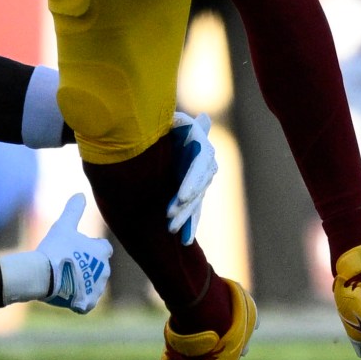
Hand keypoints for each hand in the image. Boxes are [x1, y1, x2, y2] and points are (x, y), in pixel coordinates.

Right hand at [34, 194, 111, 311]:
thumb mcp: (63, 225)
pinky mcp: (87, 303)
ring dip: (83, 282)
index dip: (91, 248)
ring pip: (93, 285)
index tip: (77, 249)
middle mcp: (105, 271)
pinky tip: (67, 294)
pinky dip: (78, 299)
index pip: (104, 249)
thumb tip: (80, 194)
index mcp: (102, 252)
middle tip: (68, 264)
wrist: (45, 275)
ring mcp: (97, 289)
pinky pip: (86, 302)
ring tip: (65, 278)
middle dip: (88, 266)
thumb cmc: (55, 248)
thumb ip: (74, 210)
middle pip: (99, 268)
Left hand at [165, 112, 217, 243]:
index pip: (200, 167)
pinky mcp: (191, 193)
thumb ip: (184, 125)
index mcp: (200, 147)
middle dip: (185, 205)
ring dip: (185, 218)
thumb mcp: (173, 120)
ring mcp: (199, 181)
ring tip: (172, 230)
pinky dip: (190, 225)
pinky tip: (185, 241)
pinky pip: (194, 210)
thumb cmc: (163, 123)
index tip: (181, 197)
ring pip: (195, 202)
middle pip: (198, 189)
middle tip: (169, 218)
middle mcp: (205, 165)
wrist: (155, 132)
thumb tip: (204, 119)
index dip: (191, 183)